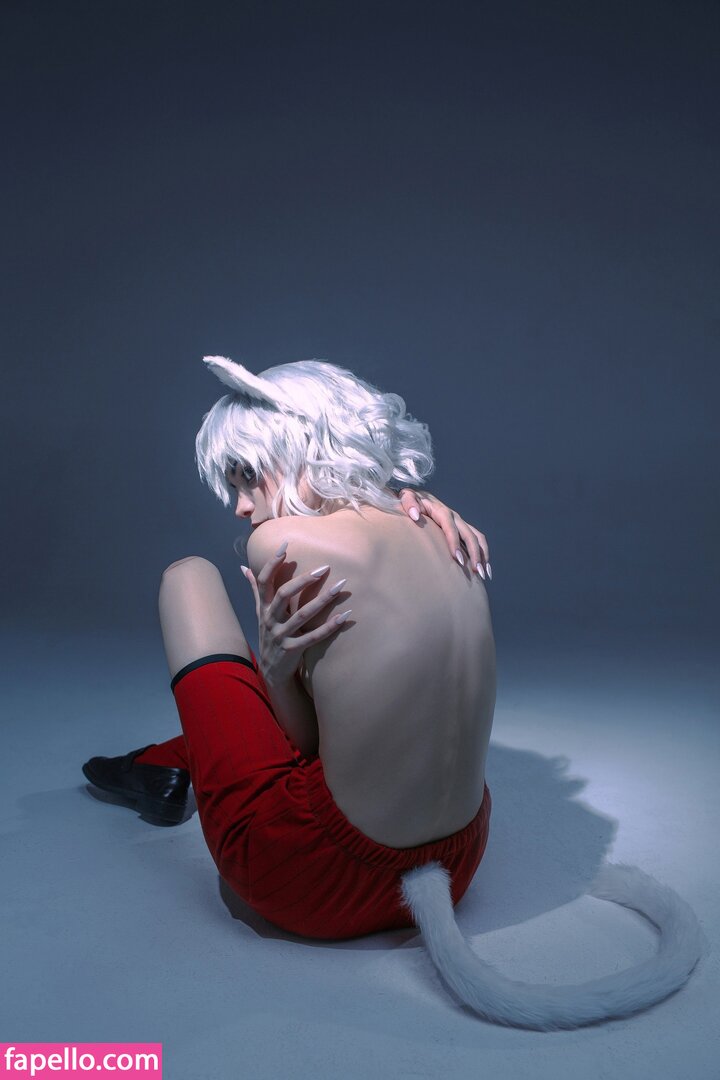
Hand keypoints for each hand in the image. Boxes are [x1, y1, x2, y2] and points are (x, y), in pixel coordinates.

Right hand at [241, 543, 351, 684]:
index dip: (272, 563)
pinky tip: (345, 616)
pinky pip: (313, 637)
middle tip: (324, 568)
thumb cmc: (268, 635)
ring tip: (340, 587)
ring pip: (302, 614)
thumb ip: (255, 589)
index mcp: (264, 607)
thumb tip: (244, 567)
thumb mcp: (260, 612)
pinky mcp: (292, 649)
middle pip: (284, 594)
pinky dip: (330, 627)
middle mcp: (270, 619)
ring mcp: (281, 635)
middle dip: (303, 580)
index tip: (285, 545)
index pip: (264, 581)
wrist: (271, 670)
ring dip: (323, 600)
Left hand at [395, 488, 491, 579]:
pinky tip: (484, 569)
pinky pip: (477, 540)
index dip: (454, 542)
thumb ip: (409, 503)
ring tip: (483, 574)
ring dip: (482, 555)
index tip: (456, 558)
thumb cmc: (409, 501)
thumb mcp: (406, 497)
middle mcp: (454, 517)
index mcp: (441, 511)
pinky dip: (483, 554)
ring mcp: (460, 523)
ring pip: (477, 538)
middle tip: (475, 571)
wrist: (417, 497)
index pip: (450, 526)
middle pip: (469, 534)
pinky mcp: (462, 529)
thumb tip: (415, 515)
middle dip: (474, 553)